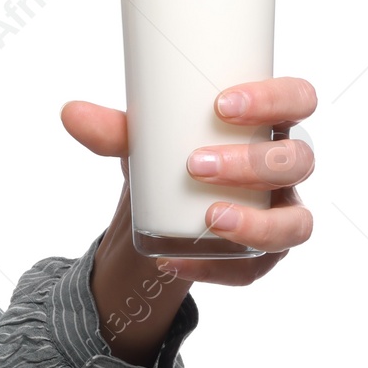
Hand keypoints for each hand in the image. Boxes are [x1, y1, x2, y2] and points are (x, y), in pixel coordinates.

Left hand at [60, 77, 316, 363]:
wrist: (158, 211)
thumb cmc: (167, 158)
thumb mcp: (141, 141)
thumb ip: (111, 130)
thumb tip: (71, 114)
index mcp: (266, 122)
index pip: (297, 99)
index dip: (275, 99)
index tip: (222, 106)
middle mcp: (284, 166)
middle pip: (296, 161)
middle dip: (252, 163)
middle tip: (196, 164)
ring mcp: (282, 212)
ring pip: (296, 222)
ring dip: (256, 223)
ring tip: (210, 218)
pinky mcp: (266, 254)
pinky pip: (258, 267)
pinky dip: (219, 268)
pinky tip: (179, 262)